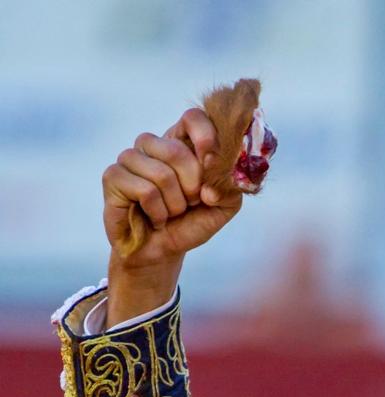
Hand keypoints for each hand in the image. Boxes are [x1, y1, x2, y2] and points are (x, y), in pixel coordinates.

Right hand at [101, 108, 241, 323]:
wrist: (164, 250)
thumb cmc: (191, 221)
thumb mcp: (224, 205)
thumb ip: (231, 186)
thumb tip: (216, 178)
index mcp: (182, 142)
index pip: (193, 118)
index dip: (205, 136)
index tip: (212, 162)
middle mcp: (154, 144)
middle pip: (176, 150)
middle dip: (192, 185)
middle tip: (190, 202)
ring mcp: (130, 158)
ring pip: (160, 173)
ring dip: (174, 203)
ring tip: (171, 212)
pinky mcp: (112, 176)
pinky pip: (144, 190)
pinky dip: (157, 211)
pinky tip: (154, 217)